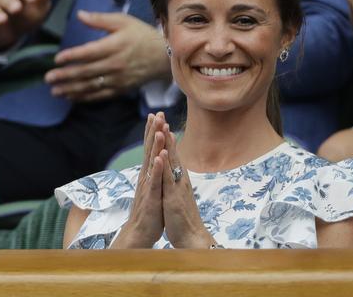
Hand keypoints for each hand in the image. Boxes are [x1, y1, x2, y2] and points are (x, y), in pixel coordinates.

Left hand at [45, 11, 167, 101]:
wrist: (165, 56)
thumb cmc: (141, 35)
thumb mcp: (122, 21)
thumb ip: (99, 19)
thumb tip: (79, 14)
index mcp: (114, 46)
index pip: (89, 53)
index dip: (72, 57)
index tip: (57, 59)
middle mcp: (115, 64)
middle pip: (86, 72)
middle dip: (65, 76)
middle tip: (48, 78)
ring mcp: (118, 79)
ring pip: (91, 86)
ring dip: (71, 89)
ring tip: (54, 91)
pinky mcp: (121, 89)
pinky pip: (100, 95)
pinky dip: (84, 97)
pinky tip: (71, 97)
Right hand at [111, 113, 165, 247]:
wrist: (140, 232)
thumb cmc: (149, 211)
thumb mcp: (152, 189)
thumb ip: (152, 174)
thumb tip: (153, 160)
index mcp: (148, 174)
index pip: (150, 148)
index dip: (152, 131)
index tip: (155, 115)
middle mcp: (146, 176)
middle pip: (149, 149)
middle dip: (153, 131)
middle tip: (156, 113)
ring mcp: (148, 186)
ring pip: (151, 162)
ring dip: (154, 145)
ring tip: (158, 130)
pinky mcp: (152, 197)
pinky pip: (155, 180)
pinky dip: (156, 168)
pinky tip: (159, 157)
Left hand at [157, 123, 215, 248]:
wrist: (191, 237)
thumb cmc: (182, 217)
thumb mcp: (175, 194)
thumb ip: (174, 181)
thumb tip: (172, 170)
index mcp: (178, 178)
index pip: (171, 153)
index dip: (166, 137)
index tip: (160, 121)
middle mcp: (180, 180)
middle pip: (173, 152)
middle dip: (166, 133)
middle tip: (161, 114)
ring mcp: (177, 187)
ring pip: (172, 163)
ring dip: (168, 145)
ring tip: (164, 128)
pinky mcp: (173, 197)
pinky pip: (169, 180)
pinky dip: (165, 167)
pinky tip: (162, 155)